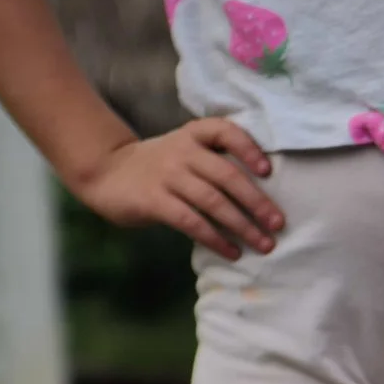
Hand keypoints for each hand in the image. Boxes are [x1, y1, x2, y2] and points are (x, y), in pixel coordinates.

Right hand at [76, 119, 281, 258]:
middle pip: (227, 175)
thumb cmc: (157, 166)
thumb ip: (212, 161)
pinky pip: (192, 222)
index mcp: (193, 135)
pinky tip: (231, 251)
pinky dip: (216, 239)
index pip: (226, 132)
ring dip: (242, 225)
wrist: (106, 172)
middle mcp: (183, 151)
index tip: (268, 171)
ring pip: (213, 201)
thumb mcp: (183, 150)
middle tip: (278, 224)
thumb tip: (257, 197)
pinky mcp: (155, 201)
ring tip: (263, 244)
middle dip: (257, 202)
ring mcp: (168, 176)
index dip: (249, 149)